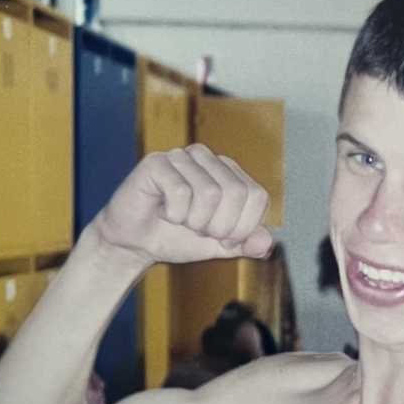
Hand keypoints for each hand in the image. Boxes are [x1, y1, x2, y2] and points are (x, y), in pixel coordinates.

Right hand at [92, 145, 272, 267]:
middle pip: (235, 193)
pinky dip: (174, 214)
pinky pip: (180, 192)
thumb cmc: (178, 238)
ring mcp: (182, 157)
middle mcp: (208, 159)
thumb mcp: (219, 246)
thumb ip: (246, 244)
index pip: (257, 196)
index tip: (224, 239)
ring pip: (210, 193)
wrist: (136, 243)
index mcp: (229, 174)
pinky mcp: (157, 162)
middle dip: (220, 226)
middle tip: (199, 230)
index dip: (243, 227)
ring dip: (195, 221)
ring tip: (181, 221)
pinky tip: (164, 213)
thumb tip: (266, 241)